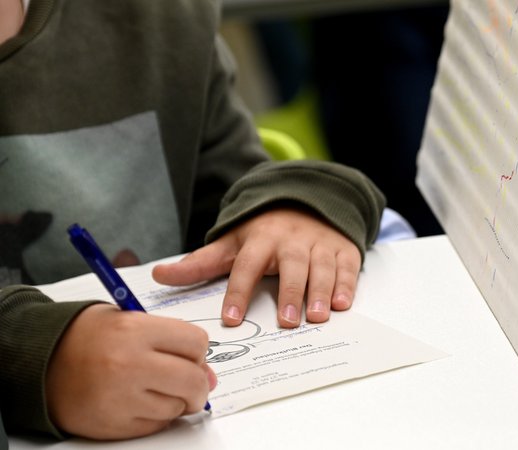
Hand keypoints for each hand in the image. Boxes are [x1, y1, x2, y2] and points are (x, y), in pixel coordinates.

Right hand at [45, 304, 215, 439]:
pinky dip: (156, 416)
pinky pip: (157, 425)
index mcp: (135, 330)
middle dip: (198, 384)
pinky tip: (138, 401)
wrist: (43, 363)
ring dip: (174, 401)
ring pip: (178, 407)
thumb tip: (209, 376)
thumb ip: (172, 342)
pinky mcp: (114, 425)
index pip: (196, 344)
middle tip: (188, 382)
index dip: (198, 352)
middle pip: (193, 381)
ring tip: (152, 387)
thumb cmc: (91, 338)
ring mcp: (121, 397)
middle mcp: (129, 363)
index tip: (190, 356)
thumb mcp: (131, 321)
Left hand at [152, 207, 361, 327]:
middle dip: (290, 293)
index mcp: (261, 239)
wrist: (307, 200)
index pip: (247, 266)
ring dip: (321, 291)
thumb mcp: (232, 242)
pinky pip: (347, 266)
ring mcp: (320, 244)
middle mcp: (292, 240)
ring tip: (317, 317)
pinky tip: (343, 304)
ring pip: (322, 267)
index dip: (238, 292)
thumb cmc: (265, 231)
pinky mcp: (344, 249)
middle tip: (287, 322)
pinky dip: (347, 284)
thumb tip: (158, 275)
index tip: (231, 319)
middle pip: (292, 266)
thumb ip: (199, 263)